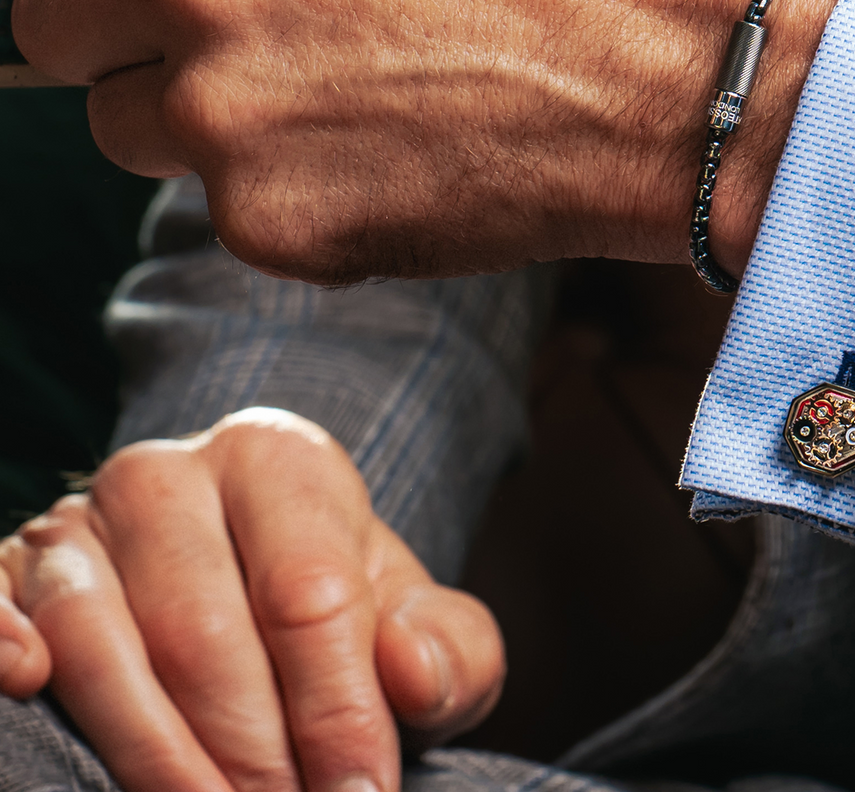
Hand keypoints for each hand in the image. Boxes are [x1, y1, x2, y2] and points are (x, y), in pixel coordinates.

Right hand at [0, 408, 503, 791]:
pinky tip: (29, 692)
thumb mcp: (413, 619)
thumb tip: (410, 676)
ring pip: (99, 643)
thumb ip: (448, 650)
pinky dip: (3, 647)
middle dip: (250, 755)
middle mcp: (168, 476)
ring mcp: (75, 525)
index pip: (309, 593)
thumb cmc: (332, 612)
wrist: (241, 569)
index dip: (337, 710)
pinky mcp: (11, 573)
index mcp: (278, 459)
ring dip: (154, 757)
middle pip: (203, 630)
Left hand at [12, 0, 854, 283]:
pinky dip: (282, 178)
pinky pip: (219, 197)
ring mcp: (230, 109)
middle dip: (135, 3)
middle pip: (56, 3)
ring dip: (193, 101)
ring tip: (334, 83)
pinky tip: (389, 146)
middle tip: (264, 8)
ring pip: (120, 116)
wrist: (697, 72)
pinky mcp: (272, 220)